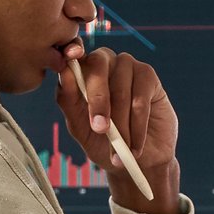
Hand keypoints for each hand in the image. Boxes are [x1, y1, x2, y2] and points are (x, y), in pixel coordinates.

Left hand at [57, 43, 182, 213]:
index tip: (71, 57)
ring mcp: (126, 67)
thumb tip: (65, 75)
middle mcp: (103, 64)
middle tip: (101, 129)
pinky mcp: (147, 76)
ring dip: (120, 124)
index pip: (72, 58)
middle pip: (97, 64)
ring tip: (122, 147)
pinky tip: (135, 144)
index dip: (71, 52)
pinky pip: (140, 98)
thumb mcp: (81, 130)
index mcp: (80, 74)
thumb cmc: (104, 144)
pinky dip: (137, 126)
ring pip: (120, 88)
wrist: (138, 161)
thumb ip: (69, 103)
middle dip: (98, 99)